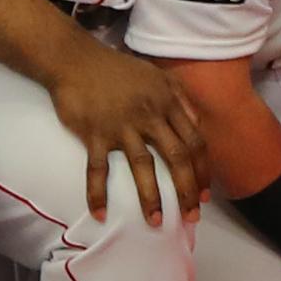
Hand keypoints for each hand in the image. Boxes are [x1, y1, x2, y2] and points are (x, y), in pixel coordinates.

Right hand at [53, 34, 211, 225]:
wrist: (75, 59)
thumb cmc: (116, 69)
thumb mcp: (156, 76)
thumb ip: (179, 98)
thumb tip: (197, 124)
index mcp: (166, 102)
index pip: (194, 141)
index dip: (203, 170)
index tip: (206, 194)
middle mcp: (149, 115)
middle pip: (177, 157)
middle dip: (187, 190)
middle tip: (192, 216)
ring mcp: (121, 125)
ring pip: (143, 166)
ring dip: (151, 198)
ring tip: (157, 222)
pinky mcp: (94, 133)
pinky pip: (98, 169)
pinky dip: (97, 193)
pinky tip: (100, 214)